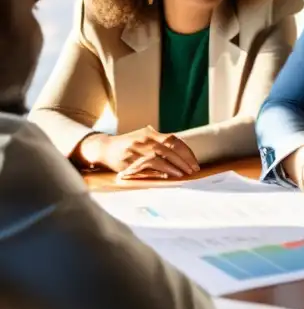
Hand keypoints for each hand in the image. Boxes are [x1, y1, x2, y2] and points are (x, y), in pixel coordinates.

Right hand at [79, 127, 199, 177]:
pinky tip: (170, 175)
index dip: (186, 152)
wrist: (104, 148)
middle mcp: (145, 139)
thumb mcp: (144, 139)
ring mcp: (138, 149)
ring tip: (184, 173)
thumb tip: (182, 154)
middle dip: (184, 160)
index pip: (174, 140)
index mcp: (151, 133)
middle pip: (170, 148)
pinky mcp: (131, 160)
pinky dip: (161, 170)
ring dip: (175, 166)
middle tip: (194, 169)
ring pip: (160, 156)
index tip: (194, 162)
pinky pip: (149, 165)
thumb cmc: (128, 145)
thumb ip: (160, 143)